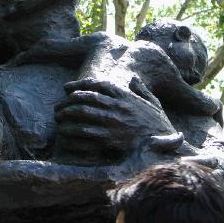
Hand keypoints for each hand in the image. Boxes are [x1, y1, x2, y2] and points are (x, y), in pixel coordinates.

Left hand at [54, 78, 178, 162]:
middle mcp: (117, 106)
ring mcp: (112, 122)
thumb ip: (141, 89)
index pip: (97, 84)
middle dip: (68, 100)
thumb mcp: (153, 103)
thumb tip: (134, 78)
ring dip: (67, 113)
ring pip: (82, 112)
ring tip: (58, 117)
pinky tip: (65, 131)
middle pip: (85, 97)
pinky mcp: (110, 139)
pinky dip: (72, 130)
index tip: (67, 87)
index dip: (79, 84)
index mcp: (124, 95)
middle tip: (58, 105)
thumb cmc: (158, 125)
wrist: (165, 146)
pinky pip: (85, 132)